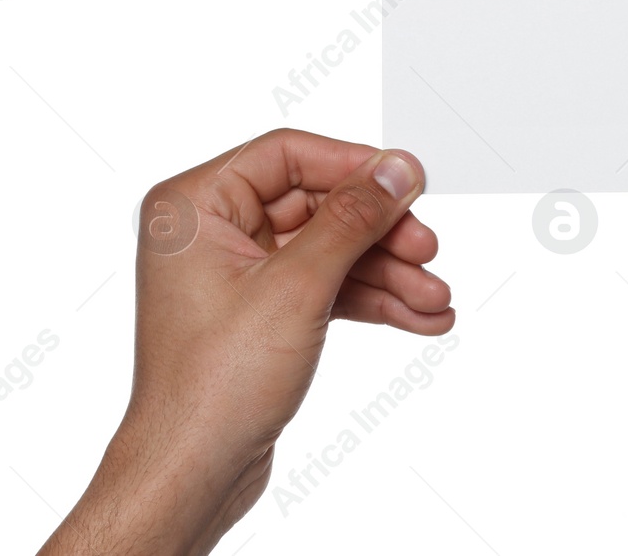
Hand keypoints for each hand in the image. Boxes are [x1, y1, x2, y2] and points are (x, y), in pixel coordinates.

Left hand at [41, 130, 452, 555]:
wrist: (192, 472)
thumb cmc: (211, 387)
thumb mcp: (297, 287)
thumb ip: (353, 219)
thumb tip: (396, 170)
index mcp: (195, 207)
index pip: (289, 156)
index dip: (355, 167)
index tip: (409, 184)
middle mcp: (213, 232)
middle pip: (321, 205)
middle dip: (383, 235)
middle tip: (427, 250)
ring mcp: (240, 274)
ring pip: (333, 250)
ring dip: (389, 274)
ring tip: (435, 299)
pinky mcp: (264, 311)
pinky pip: (330, 286)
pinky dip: (373, 300)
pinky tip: (417, 317)